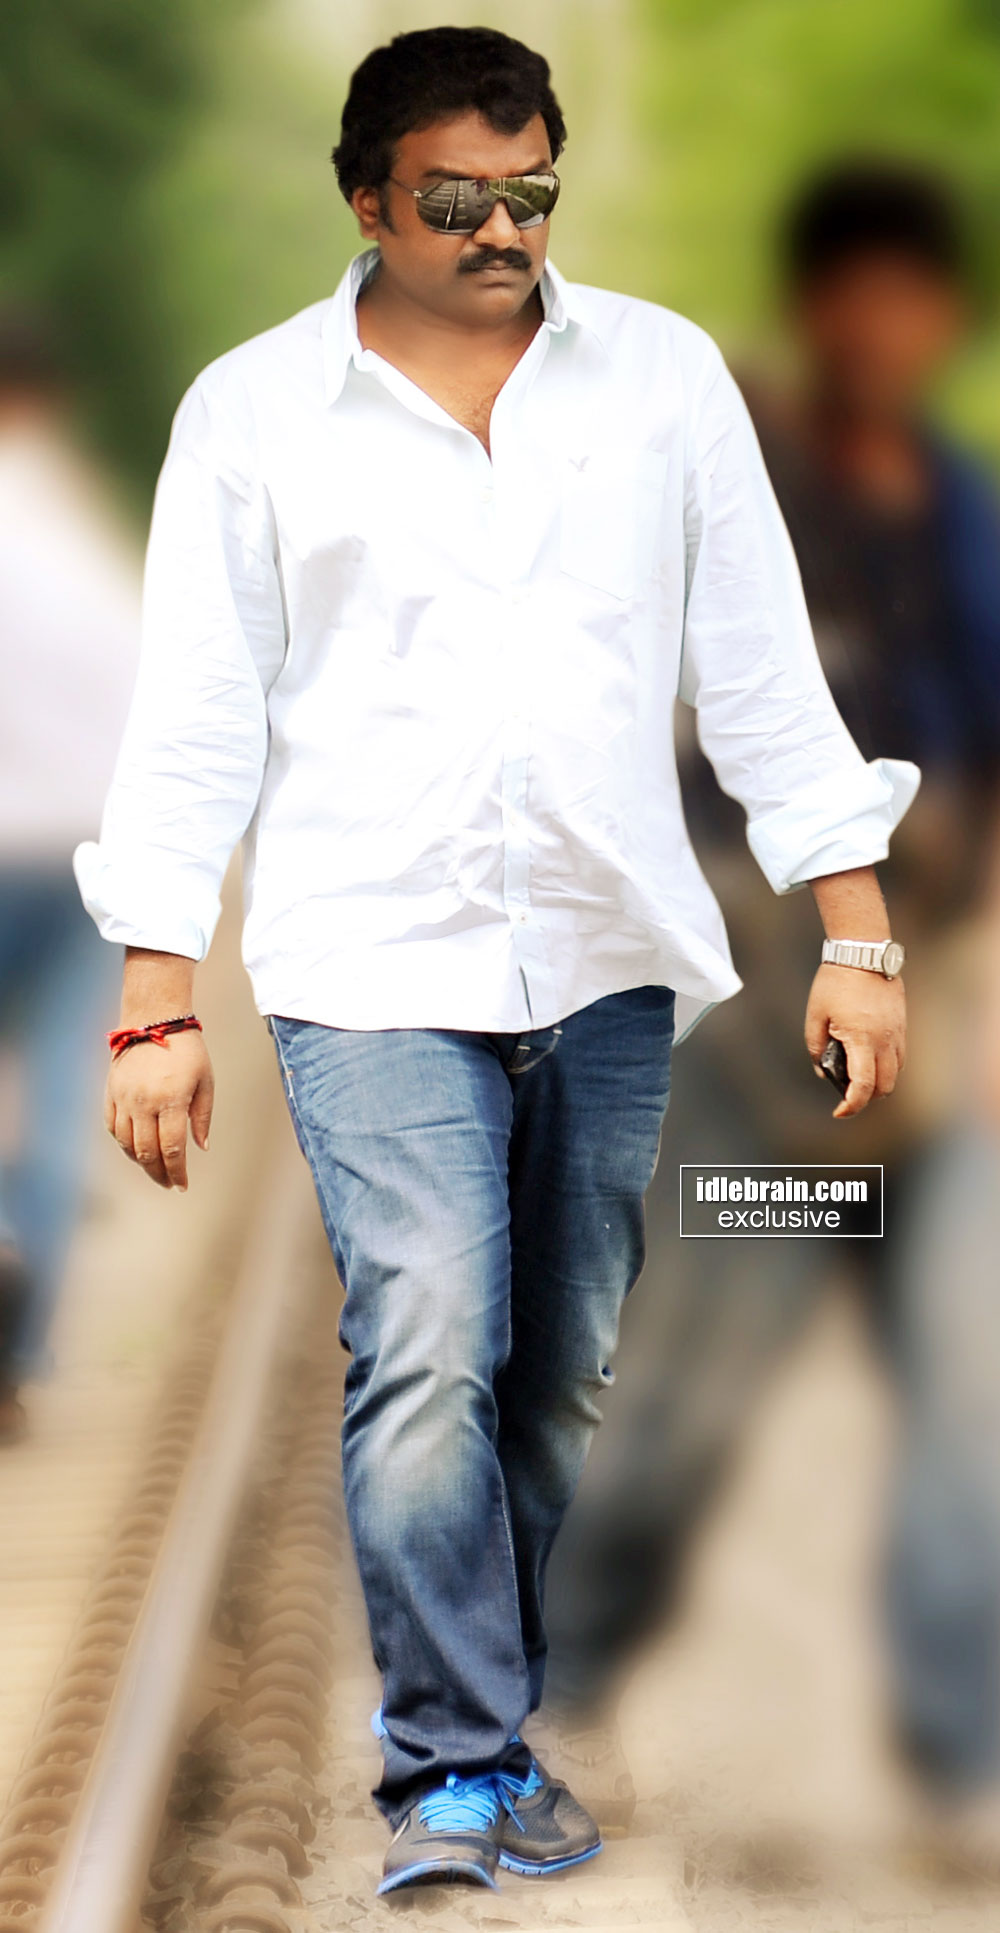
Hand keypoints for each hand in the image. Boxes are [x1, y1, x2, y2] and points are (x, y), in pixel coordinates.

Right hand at [104, 1030, 213, 1188]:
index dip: (176, 1171)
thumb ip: (202, 1116)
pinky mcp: (111, 1093)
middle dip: (159, 1173)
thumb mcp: (205, 1081)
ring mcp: (125, 1099)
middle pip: (147, 1152)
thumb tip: (201, 1147)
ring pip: (128, 1144)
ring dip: (141, 1163)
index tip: (182, 1185)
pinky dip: (124, 1144)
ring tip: (155, 1170)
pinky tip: (136, 1151)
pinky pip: (113, 1128)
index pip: (172, 1149)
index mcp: (172, 1100)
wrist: (154, 1020)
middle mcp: (144, 1103)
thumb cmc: (187, 1051)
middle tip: (169, 1183)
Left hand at [804, 963, 905, 1119]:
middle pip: (885, 1087)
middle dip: (866, 1098)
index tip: (839, 1112)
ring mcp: (898, 1033)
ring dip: (879, 1082)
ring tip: (857, 1076)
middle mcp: (885, 1040)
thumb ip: (816, 1047)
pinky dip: (886, 1065)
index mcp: (862, 1039)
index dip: (851, 1105)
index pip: (863, 1086)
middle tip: (847, 1095)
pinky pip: (899, 1056)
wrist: (863, 953)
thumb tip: (822, 1070)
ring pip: (895, 1073)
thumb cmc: (835, 982)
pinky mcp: (902, 1024)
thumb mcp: (815, 1016)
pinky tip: (868, 1057)